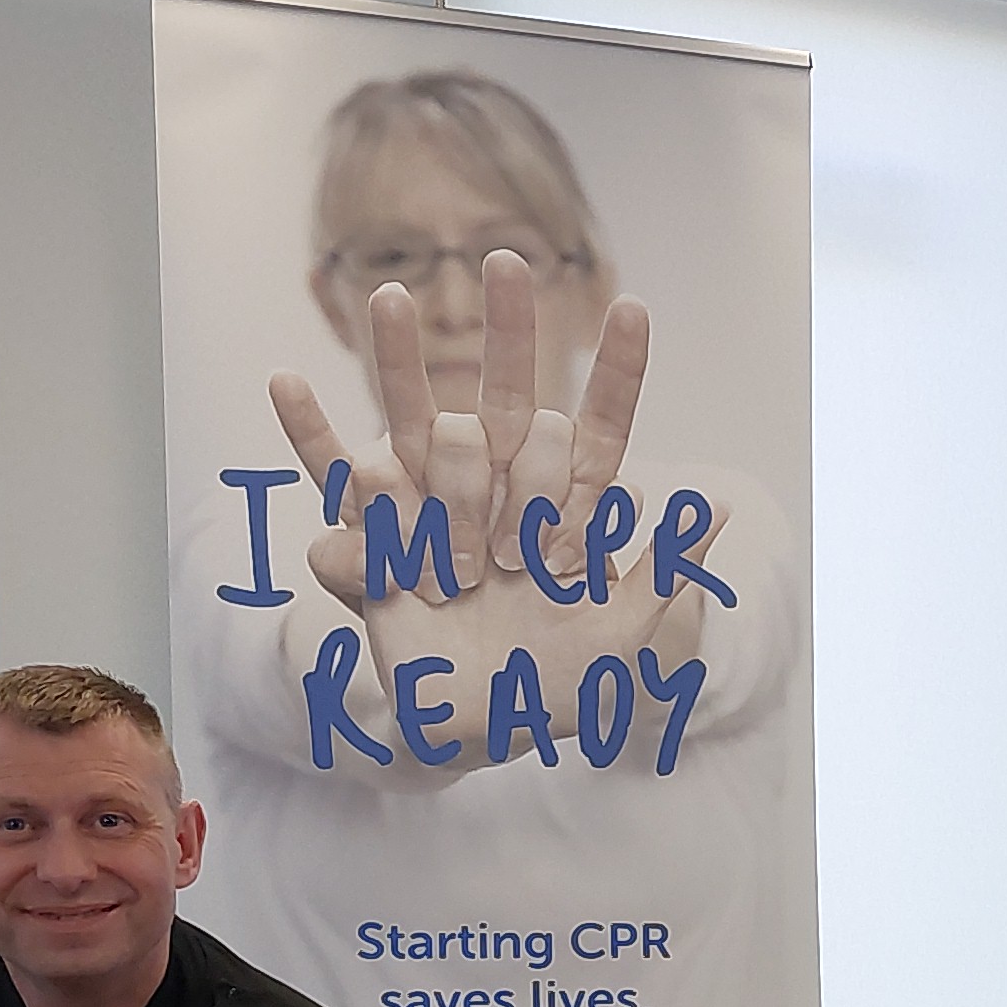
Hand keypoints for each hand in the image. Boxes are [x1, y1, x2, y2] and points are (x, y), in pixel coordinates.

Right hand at [268, 253, 705, 769]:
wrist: (486, 726)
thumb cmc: (561, 684)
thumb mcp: (624, 635)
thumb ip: (666, 570)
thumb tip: (722, 505)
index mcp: (569, 508)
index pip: (602, 425)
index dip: (618, 370)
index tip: (634, 307)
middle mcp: (505, 489)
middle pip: (509, 396)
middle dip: (509, 333)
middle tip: (506, 280)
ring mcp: (439, 503)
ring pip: (421, 417)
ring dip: (401, 360)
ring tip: (393, 302)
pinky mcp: (383, 534)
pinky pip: (336, 477)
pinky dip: (309, 434)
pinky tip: (284, 382)